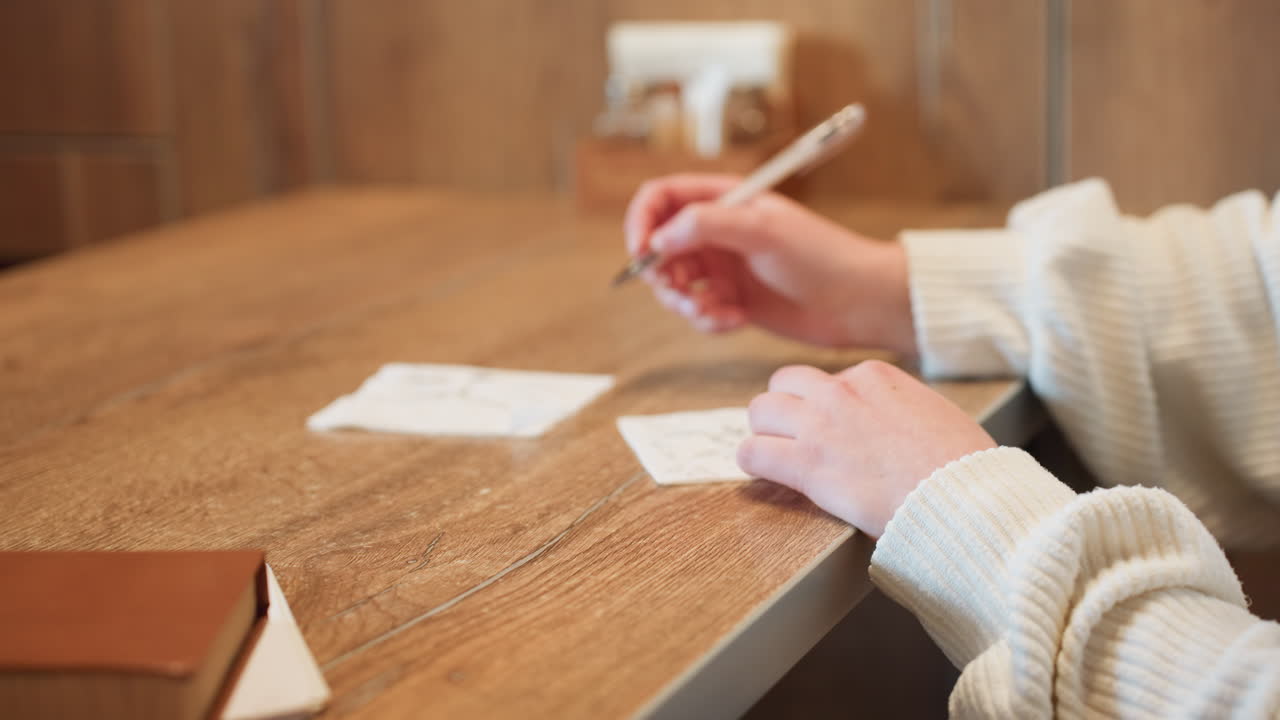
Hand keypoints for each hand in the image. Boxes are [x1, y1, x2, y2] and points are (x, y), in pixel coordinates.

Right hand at [624, 174, 916, 354]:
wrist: (857, 301)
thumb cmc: (820, 256)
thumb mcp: (762, 231)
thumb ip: (706, 226)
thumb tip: (656, 240)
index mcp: (723, 199)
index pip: (660, 198)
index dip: (642, 221)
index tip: (642, 252)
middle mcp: (716, 230)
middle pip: (658, 247)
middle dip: (663, 275)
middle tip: (683, 295)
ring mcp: (722, 267)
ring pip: (674, 286)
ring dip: (686, 305)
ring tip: (718, 314)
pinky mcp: (730, 300)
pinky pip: (698, 312)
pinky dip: (708, 320)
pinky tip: (737, 321)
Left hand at [738, 360, 995, 537]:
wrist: (961, 497)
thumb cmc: (960, 466)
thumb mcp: (934, 413)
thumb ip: (902, 407)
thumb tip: (895, 422)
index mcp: (874, 376)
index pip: (828, 378)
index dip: (825, 406)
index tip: (832, 430)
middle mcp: (840, 390)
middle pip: (784, 384)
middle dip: (784, 409)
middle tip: (792, 437)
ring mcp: (819, 424)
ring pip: (760, 411)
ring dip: (765, 433)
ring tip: (776, 455)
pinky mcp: (805, 463)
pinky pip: (752, 453)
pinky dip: (753, 463)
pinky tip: (764, 475)